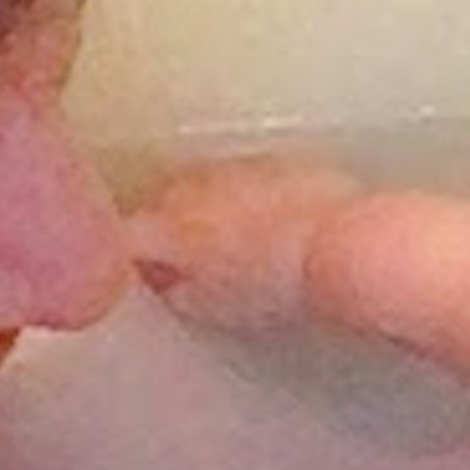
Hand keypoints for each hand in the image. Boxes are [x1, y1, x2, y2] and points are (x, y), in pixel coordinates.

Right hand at [126, 152, 367, 329]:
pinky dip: (246, 197)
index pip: (128, 236)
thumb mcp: (218, 307)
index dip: (131, 257)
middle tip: (184, 258)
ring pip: (204, 184)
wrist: (341, 244)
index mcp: (170, 226)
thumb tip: (172, 290)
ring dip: (207, 208)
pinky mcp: (276, 162)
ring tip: (231, 243)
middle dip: (166, 226)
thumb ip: (182, 294)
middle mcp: (196, 186)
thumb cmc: (282, 280)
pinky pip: (245, 177)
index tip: (141, 273)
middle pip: (162, 201)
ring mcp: (236, 168)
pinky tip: (266, 223)